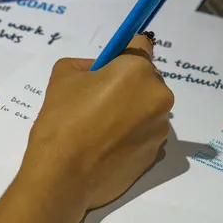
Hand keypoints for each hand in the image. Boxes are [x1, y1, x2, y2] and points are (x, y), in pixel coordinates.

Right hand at [24, 35, 173, 209]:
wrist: (64, 176)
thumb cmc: (62, 120)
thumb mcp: (63, 75)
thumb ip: (87, 64)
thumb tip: (99, 71)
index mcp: (138, 71)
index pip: (141, 46)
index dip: (124, 53)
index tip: (112, 65)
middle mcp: (158, 97)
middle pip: (148, 80)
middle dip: (129, 85)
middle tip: (99, 101)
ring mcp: (160, 129)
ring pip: (148, 109)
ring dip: (132, 112)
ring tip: (101, 129)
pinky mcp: (154, 154)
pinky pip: (145, 134)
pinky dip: (132, 136)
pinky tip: (107, 147)